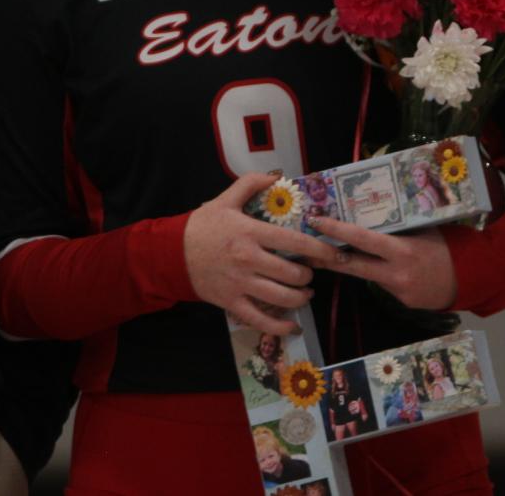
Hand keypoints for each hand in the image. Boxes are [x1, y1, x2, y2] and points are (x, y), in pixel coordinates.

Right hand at [183, 173, 335, 335]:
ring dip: (300, 298)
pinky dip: (280, 327)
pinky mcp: (232, 303)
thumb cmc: (202, 226)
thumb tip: (277, 177)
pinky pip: (261, 320)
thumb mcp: (224, 200)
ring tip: (305, 293)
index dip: (319, 249)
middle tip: (310, 272)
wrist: (171, 254)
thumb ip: (250, 184)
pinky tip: (292, 326)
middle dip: (308, 275)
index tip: (333, 253)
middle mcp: (248, 259)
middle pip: (292, 273)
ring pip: (282, 298)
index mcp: (250, 232)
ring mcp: (240, 284)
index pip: (294, 242)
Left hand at [308, 217, 456, 311]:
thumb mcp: (422, 230)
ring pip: (366, 275)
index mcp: (401, 251)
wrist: (471, 278)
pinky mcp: (401, 303)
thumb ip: (396, 228)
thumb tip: (367, 215)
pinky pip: (383, 285)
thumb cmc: (447, 246)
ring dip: (352, 265)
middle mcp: (395, 274)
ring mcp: (397, 291)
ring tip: (334, 254)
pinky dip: (381, 274)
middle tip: (304, 248)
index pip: (360, 240)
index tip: (315, 222)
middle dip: (326, 257)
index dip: (335, 231)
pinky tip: (388, 269)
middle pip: (351, 266)